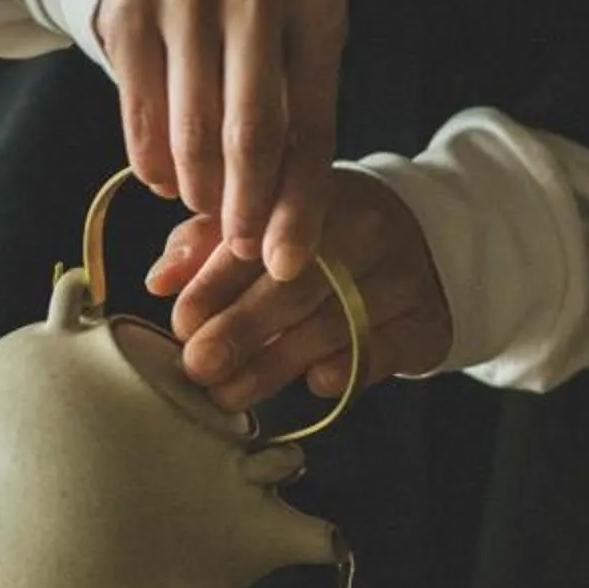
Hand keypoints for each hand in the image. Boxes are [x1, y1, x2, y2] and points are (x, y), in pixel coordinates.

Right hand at [94, 0, 345, 281]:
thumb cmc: (255, 14)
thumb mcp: (296, 45)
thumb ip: (297, 126)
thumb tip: (282, 240)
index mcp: (314, 4)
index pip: (312, 126)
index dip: (299, 204)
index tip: (286, 262)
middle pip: (252, 132)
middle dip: (246, 207)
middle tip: (240, 249)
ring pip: (191, 132)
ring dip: (199, 189)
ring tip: (206, 204)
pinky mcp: (127, 9)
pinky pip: (140, 116)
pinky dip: (154, 165)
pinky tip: (167, 178)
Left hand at [149, 170, 451, 411]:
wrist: (428, 242)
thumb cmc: (326, 238)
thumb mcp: (271, 222)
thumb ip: (210, 243)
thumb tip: (160, 280)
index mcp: (316, 192)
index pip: (261, 235)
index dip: (215, 282)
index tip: (181, 321)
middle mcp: (365, 226)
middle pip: (294, 286)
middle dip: (239, 331)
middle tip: (198, 367)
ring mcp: (403, 274)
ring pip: (330, 328)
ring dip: (273, 368)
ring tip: (228, 394)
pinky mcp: (426, 319)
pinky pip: (378, 352)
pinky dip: (342, 371)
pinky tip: (310, 383)